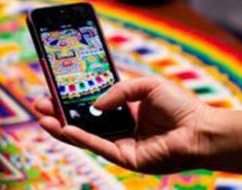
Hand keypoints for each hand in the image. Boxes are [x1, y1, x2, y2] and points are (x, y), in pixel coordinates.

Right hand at [34, 76, 232, 173]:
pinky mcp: (125, 157)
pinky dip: (79, 137)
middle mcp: (122, 125)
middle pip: (86, 119)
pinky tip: (62, 128)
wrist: (198, 129)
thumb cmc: (179, 105)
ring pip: (87, 135)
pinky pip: (98, 146)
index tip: (59, 88)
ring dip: (64, 126)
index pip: (96, 102)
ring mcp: (122, 142)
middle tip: (42, 102)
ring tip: (43, 116)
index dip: (77, 96)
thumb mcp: (147, 85)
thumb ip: (119, 89)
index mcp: (128, 108)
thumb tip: (95, 103)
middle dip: (63, 112)